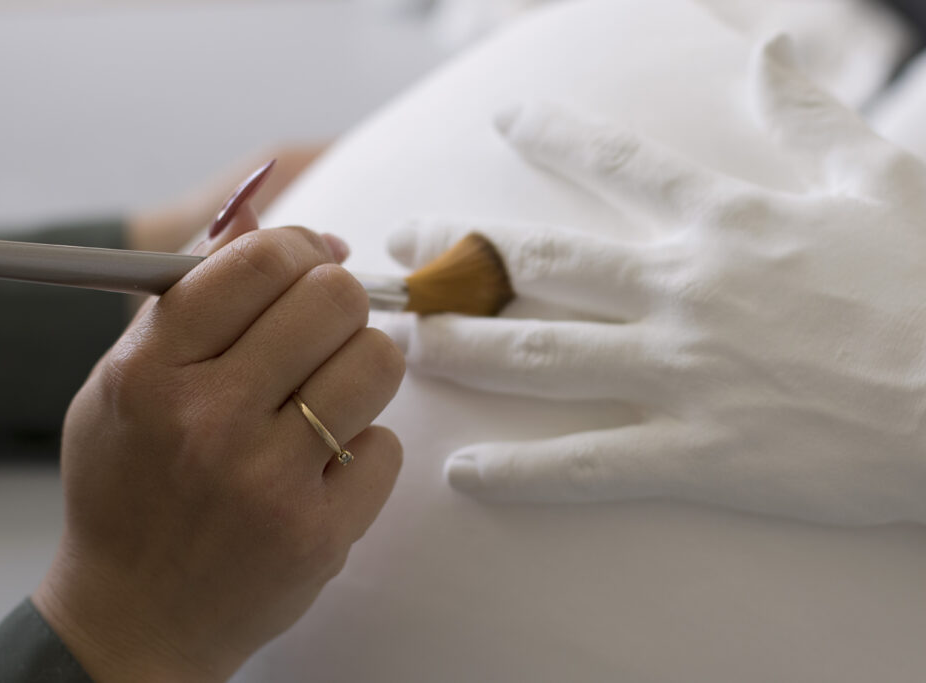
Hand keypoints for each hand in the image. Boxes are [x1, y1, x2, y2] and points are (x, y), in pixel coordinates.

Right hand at [33, 215, 403, 680]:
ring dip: (362, 363)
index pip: (256, 261)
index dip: (301, 242)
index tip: (313, 255)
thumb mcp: (125, 380)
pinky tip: (322, 465)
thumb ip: (187, 295)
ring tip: (329, 389)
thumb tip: (258, 213)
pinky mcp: (318, 534)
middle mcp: (209, 421)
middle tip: (326, 322)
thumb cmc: (129, 486)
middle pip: (332, 299)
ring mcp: (268, 482)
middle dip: (339, 297)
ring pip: (377, 360)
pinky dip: (363, 445)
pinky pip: (386, 444)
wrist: (135, 615)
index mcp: (151, 371)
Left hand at [378, 36, 925, 525]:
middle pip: (543, 264)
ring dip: (466, 348)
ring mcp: (684, 373)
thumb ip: (813, 117)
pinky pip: (591, 464)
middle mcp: (683, 291)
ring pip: (544, 357)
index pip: (619, 165)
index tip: (504, 119)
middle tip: (400, 246)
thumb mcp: (880, 179)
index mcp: (726, 225)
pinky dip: (523, 472)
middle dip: (462, 250)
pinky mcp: (700, 453)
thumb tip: (777, 51)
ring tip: (405, 345)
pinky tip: (465, 473)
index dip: (554, 137)